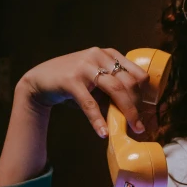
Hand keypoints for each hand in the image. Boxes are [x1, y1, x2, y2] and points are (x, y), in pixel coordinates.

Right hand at [16, 47, 150, 137]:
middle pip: (128, 82)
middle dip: (137, 106)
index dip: (144, 94)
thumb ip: (114, 95)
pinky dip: (98, 120)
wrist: (41, 80)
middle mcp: (99, 56)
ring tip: (132, 128)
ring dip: (127, 112)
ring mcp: (85, 65)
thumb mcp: (98, 84)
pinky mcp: (71, 80)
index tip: (145, 111)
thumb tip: (135, 116)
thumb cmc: (75, 83)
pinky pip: (90, 103)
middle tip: (140, 125)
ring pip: (115, 89)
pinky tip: (103, 132)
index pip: (137, 73)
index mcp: (110, 55)